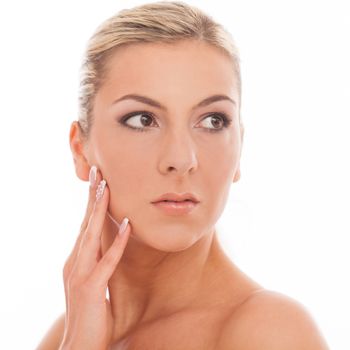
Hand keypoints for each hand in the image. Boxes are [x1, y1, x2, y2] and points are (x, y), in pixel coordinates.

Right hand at [59, 167, 130, 349]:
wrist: (79, 346)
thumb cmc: (91, 314)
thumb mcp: (93, 282)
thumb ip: (98, 262)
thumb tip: (108, 244)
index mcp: (76, 260)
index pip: (84, 225)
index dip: (90, 203)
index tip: (97, 182)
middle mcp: (74, 263)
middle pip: (85, 223)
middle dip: (92, 197)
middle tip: (98, 172)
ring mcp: (80, 275)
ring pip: (91, 236)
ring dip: (99, 211)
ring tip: (107, 188)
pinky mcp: (91, 288)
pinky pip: (107, 261)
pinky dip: (118, 242)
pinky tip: (127, 224)